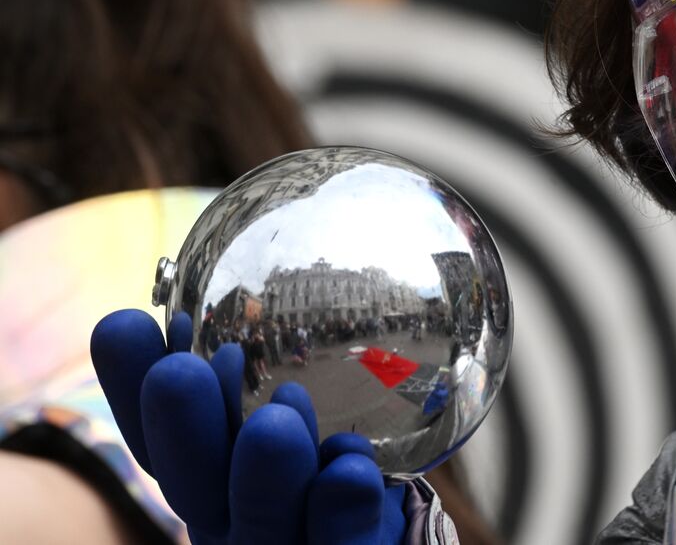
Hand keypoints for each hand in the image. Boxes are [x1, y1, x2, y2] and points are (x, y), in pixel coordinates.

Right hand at [91, 309, 407, 544]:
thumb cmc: (333, 488)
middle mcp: (234, 530)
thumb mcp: (287, 433)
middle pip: (200, 494)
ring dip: (266, 479)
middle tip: (177, 370)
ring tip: (278, 419)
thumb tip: (214, 332)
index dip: (133, 394)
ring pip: (267, 531)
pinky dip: (344, 515)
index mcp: (211, 493)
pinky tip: (351, 468)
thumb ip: (251, 394)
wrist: (380, 540)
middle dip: (186, 432)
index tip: (123, 325)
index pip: (162, 446)